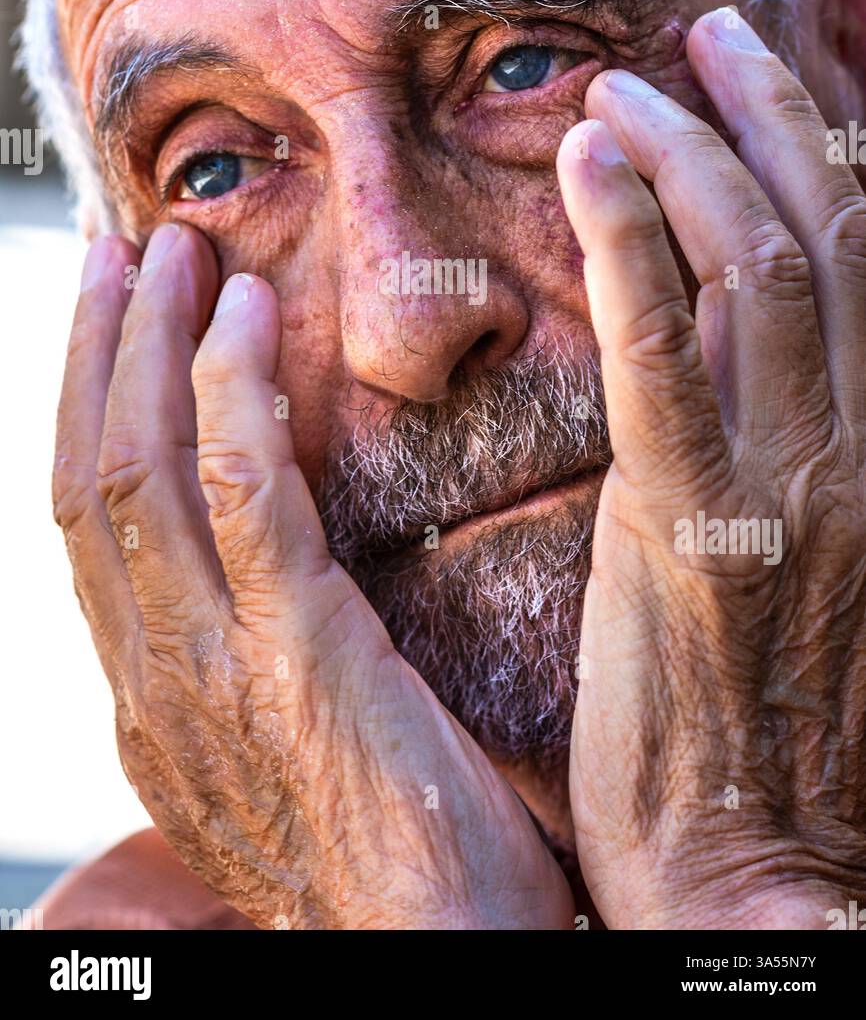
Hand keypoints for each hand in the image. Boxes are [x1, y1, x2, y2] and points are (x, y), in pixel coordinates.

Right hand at [53, 225, 572, 929]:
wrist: (441, 965)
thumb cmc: (397, 859)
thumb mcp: (292, 750)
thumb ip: (258, 656)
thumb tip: (271, 560)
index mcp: (153, 697)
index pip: (89, 524)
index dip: (91, 408)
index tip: (117, 320)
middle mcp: (152, 679)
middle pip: (90, 478)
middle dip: (103, 353)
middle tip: (127, 252)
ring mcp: (211, 669)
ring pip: (139, 469)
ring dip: (149, 346)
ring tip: (175, 252)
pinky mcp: (295, 656)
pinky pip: (240, 494)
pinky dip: (230, 391)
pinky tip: (246, 317)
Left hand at [558, 8, 865, 929]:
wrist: (763, 868)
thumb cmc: (778, 715)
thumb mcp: (821, 546)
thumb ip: (793, 422)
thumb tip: (736, 313)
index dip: (834, 132)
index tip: (771, 68)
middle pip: (837, 225)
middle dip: (772, 108)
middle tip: (706, 35)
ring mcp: (793, 482)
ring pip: (761, 261)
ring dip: (691, 150)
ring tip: (623, 85)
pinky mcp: (693, 527)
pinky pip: (666, 348)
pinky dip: (632, 237)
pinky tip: (590, 161)